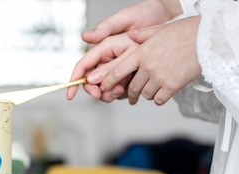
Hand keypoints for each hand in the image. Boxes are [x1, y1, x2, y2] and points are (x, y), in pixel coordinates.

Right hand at [67, 0, 181, 99]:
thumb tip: (84, 38)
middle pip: (93, 81)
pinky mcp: (129, 72)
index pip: (83, 66)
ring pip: (106, 87)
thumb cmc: (145, 14)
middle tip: (110, 95)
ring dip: (111, 93)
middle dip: (98, 91)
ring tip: (124, 90)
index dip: (75, 81)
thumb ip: (105, 30)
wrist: (167, 17)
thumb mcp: (123, 20)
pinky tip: (131, 89)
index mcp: (103, 46)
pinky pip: (120, 88)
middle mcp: (108, 58)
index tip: (70, 95)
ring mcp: (118, 66)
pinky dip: (122, 92)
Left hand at [101, 16, 201, 104]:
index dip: (108, 81)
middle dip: (130, 94)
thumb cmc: (186, 32)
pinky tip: (163, 94)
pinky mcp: (172, 86)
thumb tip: (131, 36)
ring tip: (152, 92)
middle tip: (131, 99)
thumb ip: (143, 35)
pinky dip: (159, 99)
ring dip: (147, 95)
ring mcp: (159, 77)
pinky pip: (159, 100)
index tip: (105, 87)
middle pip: (132, 87)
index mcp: (142, 52)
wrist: (207, 39)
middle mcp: (148, 66)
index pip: (118, 71)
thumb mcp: (160, 29)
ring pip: (146, 95)